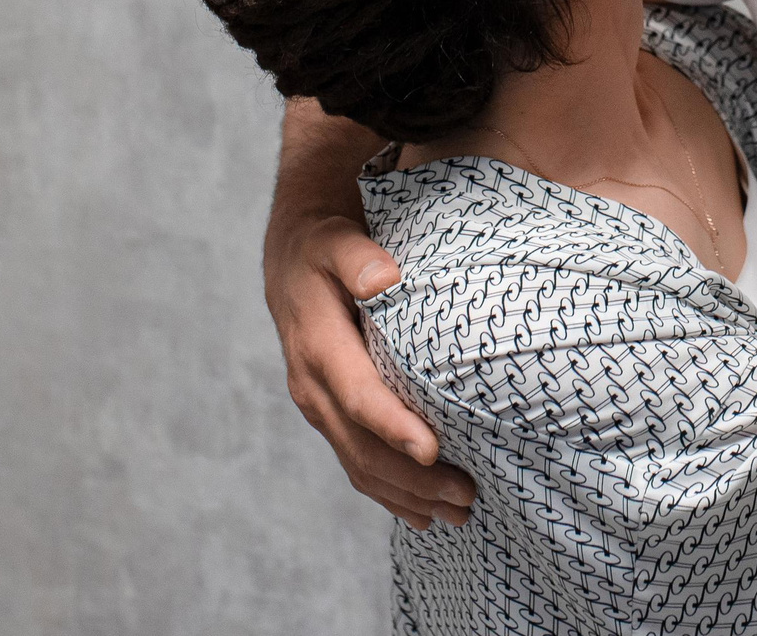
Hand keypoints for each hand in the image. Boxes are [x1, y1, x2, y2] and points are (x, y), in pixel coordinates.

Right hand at [265, 210, 475, 528]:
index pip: (358, 396)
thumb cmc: (323, 249)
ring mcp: (320, 407)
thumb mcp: (337, 241)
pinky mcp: (331, 416)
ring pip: (360, 465)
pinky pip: (356, 462)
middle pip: (362, 448)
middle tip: (466, 496)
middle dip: (414, 480)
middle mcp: (314, 387)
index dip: (393, 427)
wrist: (291, 262)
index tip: (431, 451)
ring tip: (458, 514)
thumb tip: (382, 277)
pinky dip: (389, 493)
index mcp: (319, 348)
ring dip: (407, 496)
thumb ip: (359, 258)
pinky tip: (421, 514)